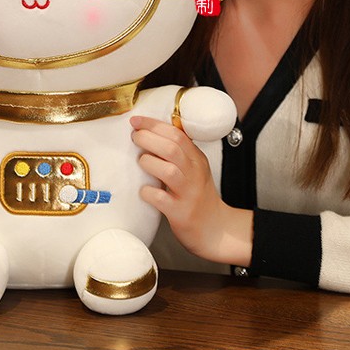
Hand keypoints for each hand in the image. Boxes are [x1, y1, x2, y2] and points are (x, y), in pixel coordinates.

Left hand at [130, 115, 251, 265]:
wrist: (214, 229)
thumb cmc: (198, 195)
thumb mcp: (194, 168)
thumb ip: (178, 151)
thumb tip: (152, 131)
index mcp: (196, 159)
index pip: (177, 134)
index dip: (154, 125)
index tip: (136, 120)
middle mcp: (194, 173)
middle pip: (172, 148)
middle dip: (149, 138)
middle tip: (135, 137)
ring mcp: (188, 193)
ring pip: (168, 170)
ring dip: (149, 162)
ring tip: (141, 162)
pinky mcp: (180, 212)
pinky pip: (161, 199)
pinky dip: (148, 192)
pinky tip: (144, 190)